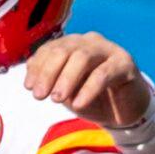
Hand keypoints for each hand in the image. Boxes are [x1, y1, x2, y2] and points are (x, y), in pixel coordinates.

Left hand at [24, 33, 152, 127]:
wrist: (122, 112)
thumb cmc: (91, 97)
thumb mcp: (66, 90)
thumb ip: (50, 79)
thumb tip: (31, 72)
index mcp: (73, 44)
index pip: (50, 49)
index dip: (38, 67)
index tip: (29, 87)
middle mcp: (90, 41)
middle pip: (64, 50)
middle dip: (48, 73)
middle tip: (39, 95)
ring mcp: (109, 49)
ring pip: (83, 57)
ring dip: (66, 79)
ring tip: (57, 99)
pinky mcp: (125, 63)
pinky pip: (103, 73)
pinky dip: (88, 89)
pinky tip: (79, 105)